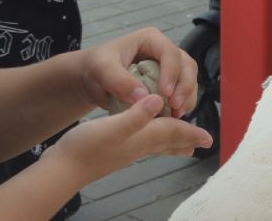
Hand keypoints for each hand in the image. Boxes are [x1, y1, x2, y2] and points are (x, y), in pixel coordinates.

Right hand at [50, 95, 213, 184]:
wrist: (63, 168)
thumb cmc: (85, 147)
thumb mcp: (112, 126)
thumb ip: (136, 115)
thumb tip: (159, 101)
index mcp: (141, 137)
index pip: (172, 131)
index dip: (190, 130)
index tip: (208, 136)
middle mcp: (138, 145)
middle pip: (168, 141)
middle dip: (186, 139)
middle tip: (203, 141)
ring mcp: (126, 151)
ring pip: (156, 145)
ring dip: (172, 143)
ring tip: (184, 147)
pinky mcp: (114, 151)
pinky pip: (142, 146)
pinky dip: (151, 143)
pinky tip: (145, 143)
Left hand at [79, 27, 197, 118]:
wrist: (91, 78)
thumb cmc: (96, 67)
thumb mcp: (102, 69)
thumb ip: (120, 81)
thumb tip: (143, 96)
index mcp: (151, 40)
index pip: (170, 53)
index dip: (172, 72)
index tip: (166, 93)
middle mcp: (164, 51)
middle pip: (187, 65)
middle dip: (185, 86)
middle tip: (176, 106)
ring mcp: (168, 68)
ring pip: (189, 79)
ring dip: (187, 97)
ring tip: (177, 114)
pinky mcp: (168, 84)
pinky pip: (183, 93)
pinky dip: (182, 105)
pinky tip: (174, 117)